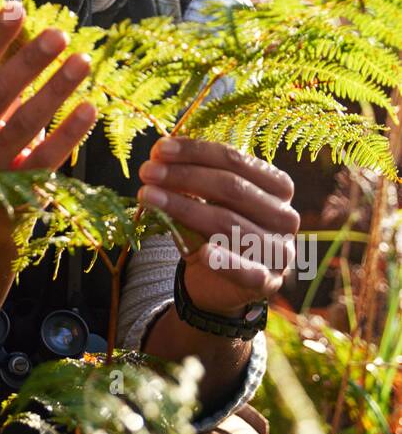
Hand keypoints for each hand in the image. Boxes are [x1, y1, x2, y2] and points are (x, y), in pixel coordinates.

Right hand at [0, 2, 96, 172]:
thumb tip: (21, 15)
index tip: (17, 9)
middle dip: (28, 62)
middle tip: (58, 34)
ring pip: (23, 124)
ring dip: (55, 90)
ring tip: (82, 61)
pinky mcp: (19, 187)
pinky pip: (46, 157)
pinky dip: (69, 132)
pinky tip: (89, 107)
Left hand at [137, 137, 298, 316]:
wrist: (218, 283)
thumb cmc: (213, 230)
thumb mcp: (204, 201)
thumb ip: (190, 180)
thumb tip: (159, 156)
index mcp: (277, 186)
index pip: (235, 160)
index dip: (195, 152)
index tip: (159, 149)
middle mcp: (285, 216)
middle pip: (232, 188)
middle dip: (184, 176)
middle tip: (147, 172)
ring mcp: (280, 250)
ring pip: (230, 223)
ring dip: (185, 208)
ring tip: (148, 198)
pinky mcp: (267, 282)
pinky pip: (248, 272)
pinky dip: (226, 262)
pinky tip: (203, 253)